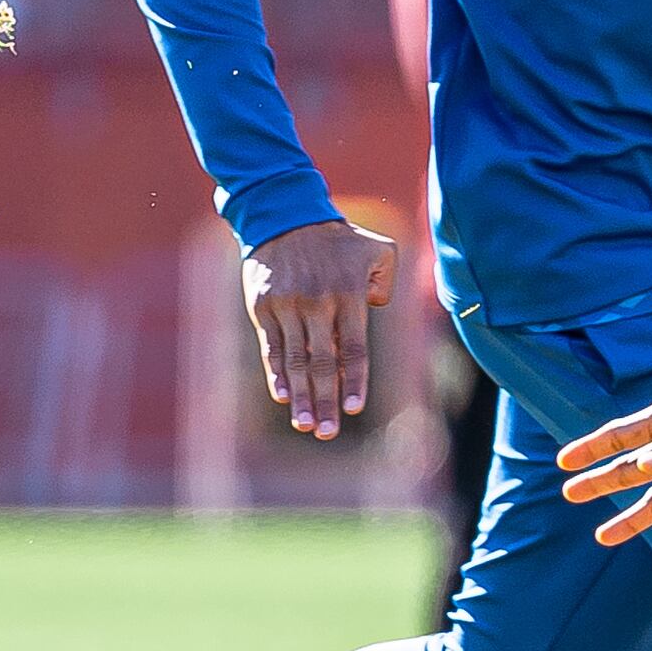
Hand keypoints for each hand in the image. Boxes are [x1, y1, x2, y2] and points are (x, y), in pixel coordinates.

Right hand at [243, 216, 395, 439]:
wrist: (286, 217)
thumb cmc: (339, 239)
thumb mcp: (377, 249)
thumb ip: (388, 280)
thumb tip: (376, 306)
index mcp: (348, 295)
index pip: (353, 348)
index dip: (353, 381)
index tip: (354, 408)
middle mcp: (317, 304)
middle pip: (322, 363)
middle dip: (325, 400)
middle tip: (328, 432)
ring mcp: (288, 307)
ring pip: (295, 361)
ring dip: (300, 396)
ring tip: (306, 424)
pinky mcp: (263, 307)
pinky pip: (271, 347)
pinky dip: (277, 373)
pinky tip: (282, 396)